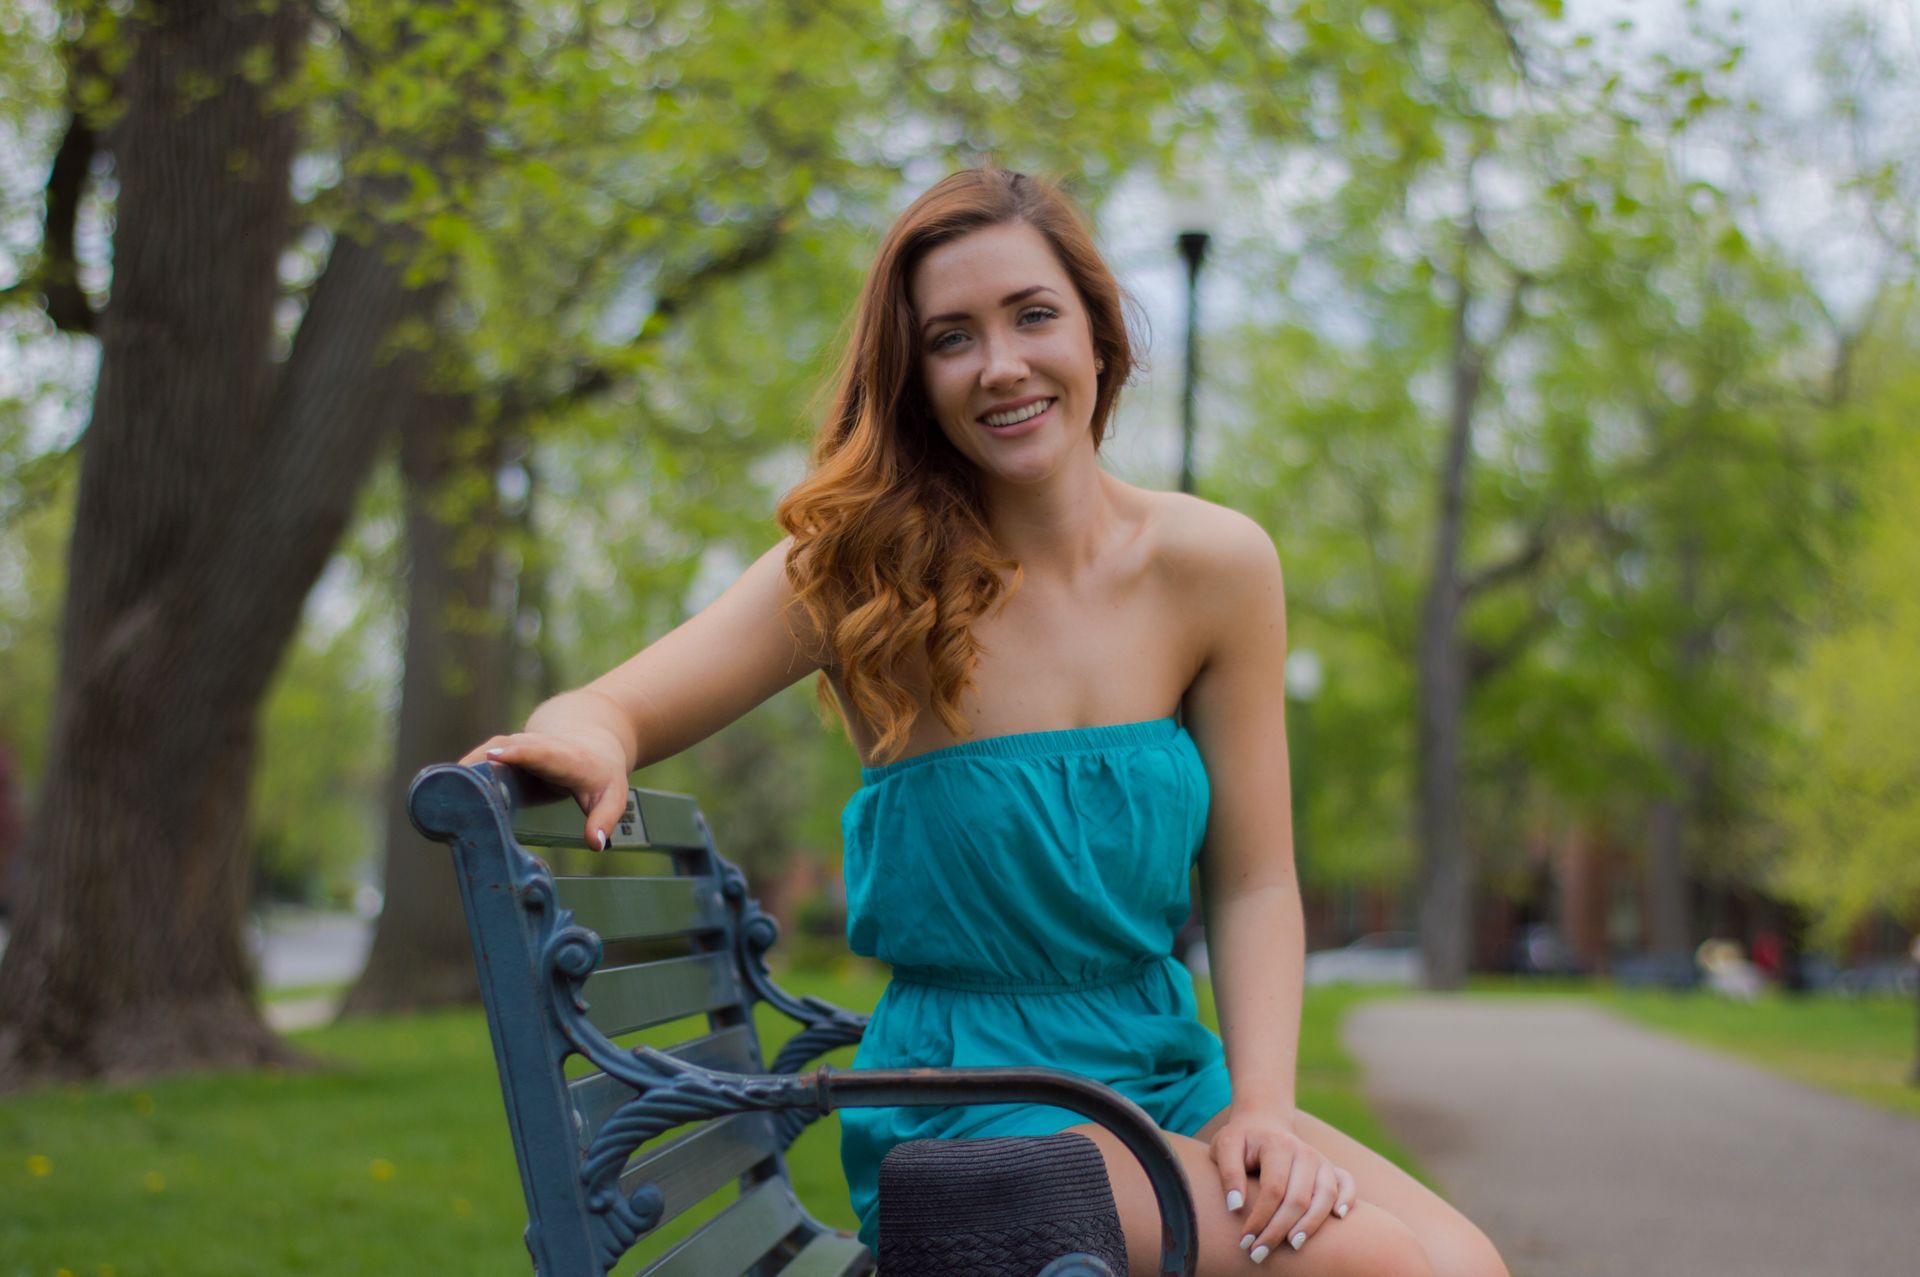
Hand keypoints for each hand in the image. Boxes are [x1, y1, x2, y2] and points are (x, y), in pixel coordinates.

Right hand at [457, 730, 630, 850]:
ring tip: (441, 788)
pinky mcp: (505, 751)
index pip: (541, 752)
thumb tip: (595, 843)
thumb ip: (604, 819)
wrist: (592, 741)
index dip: (519, 754)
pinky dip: (465, 772)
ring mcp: (520, 746)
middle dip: (484, 760)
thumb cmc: (600, 774)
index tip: (495, 755)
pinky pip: (483, 758)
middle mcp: (539, 746)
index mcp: (565, 757)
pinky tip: (443, 789)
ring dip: (467, 767)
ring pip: (490, 751)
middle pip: (509, 748)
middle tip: (457, 778)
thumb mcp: (613, 797)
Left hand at [1211, 1106, 1355, 1262]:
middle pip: (1298, 1198)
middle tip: (1260, 1253)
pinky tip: (1338, 1217)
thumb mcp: (1225, 1146)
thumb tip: (1235, 1206)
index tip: (1245, 1241)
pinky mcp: (1330, 1167)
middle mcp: (1304, 1152)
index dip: (1259, 1218)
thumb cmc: (1242, 1141)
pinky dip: (1347, 1199)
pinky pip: (1347, 1182)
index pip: (1272, 1189)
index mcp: (1278, 1145)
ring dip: (1311, 1224)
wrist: (1264, 1123)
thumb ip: (1228, 1173)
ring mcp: (1320, 1159)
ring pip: (1325, 1195)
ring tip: (1293, 1245)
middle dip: (1279, 1230)